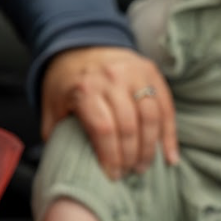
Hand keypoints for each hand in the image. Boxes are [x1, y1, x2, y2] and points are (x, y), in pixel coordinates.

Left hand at [40, 47, 178, 178]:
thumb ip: (55, 132)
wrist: (81, 45)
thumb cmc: (66, 82)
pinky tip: (168, 155)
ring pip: (150, 117)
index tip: (112, 174)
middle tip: (129, 173)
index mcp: (86, 89)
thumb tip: (63, 162)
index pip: (104, 129)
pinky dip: (169, 134)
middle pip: (129, 126)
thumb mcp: (51, 104)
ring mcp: (135, 73)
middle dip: (131, 156)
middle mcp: (112, 79)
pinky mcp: (151, 72)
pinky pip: (166, 106)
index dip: (111, 156)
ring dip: (150, 147)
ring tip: (143, 166)